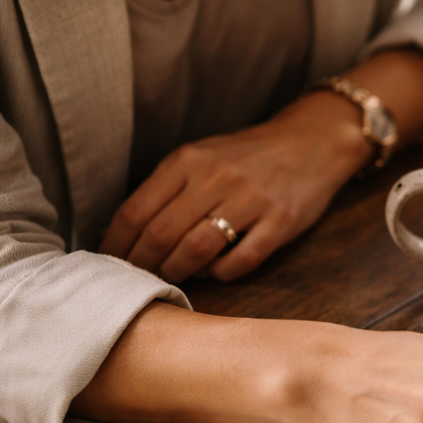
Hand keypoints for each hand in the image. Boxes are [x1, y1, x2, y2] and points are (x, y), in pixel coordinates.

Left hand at [100, 47, 422, 283]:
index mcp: (188, 160)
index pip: (135, 211)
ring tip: (173, 279)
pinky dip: (221, 274)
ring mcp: (251, 201)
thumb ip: (167, 188)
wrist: (313, 142)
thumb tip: (125, 233)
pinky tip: (216, 272)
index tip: (109, 263)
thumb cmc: (248, 156)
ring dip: (178, 273)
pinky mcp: (281, 223)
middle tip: (138, 280)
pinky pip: (241, 261)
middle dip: (143, 265)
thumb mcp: (202, 157)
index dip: (116, 245)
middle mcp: (216, 178)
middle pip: (161, 234)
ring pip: (196, 250)